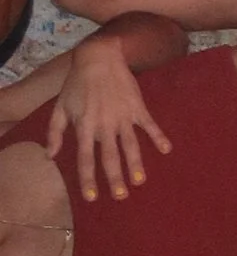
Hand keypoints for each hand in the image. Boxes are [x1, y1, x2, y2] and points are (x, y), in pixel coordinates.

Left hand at [45, 23, 174, 203]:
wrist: (99, 57)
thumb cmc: (76, 84)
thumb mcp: (60, 107)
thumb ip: (55, 132)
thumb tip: (50, 156)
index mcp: (85, 126)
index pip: (86, 159)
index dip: (88, 179)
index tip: (92, 197)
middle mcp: (105, 124)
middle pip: (110, 156)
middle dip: (115, 178)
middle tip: (120, 196)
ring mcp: (123, 116)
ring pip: (130, 145)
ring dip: (135, 164)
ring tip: (140, 181)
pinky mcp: (137, 106)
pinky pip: (149, 124)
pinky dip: (158, 136)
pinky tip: (167, 149)